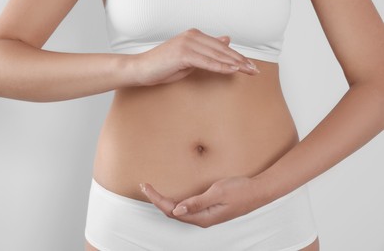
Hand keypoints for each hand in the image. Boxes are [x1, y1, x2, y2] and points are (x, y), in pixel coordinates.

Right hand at [131, 28, 259, 85]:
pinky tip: (233, 71)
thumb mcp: (190, 58)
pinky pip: (206, 62)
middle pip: (222, 49)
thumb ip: (207, 50)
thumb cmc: (164, 66)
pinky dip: (221, 67)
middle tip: (254, 70)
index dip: (237, 56)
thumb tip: (226, 40)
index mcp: (195, 35)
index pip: (221, 47)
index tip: (250, 65)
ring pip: (217, 55)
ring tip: (248, 71)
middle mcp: (192, 36)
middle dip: (240, 61)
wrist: (142, 70)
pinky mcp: (183, 54)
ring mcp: (187, 43)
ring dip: (235, 64)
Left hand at [139, 176, 269, 227]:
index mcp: (203, 217)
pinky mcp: (209, 210)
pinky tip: (171, 196)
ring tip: (153, 190)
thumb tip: (176, 210)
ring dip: (165, 201)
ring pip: (179, 211)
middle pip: (172, 212)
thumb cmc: (240, 190)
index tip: (147, 187)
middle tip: (145, 186)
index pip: (172, 211)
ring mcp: (206, 215)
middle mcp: (202, 219)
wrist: (258, 191)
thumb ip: (197, 202)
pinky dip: (175, 202)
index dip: (157, 199)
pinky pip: (187, 208)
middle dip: (157, 200)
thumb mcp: (217, 193)